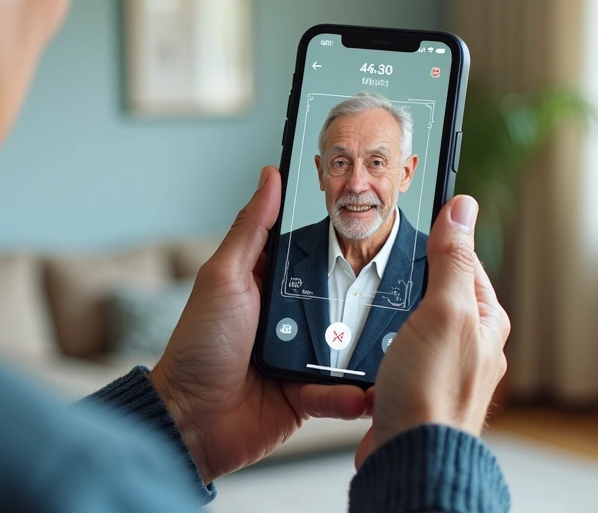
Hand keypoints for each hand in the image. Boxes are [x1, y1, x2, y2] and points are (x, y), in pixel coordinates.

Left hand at [148, 166, 369, 482]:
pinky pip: (341, 393)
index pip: (312, 254)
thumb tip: (270, 176)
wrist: (191, 421)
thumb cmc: (198, 346)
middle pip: (340, 299)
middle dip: (368, 297)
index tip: (376, 222)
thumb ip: (252, 229)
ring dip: (368, 350)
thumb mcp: (225, 277)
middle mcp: (287, 319)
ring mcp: (300, 358)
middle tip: (406, 287)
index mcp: (267, 284)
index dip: (341, 240)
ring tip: (398, 344)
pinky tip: (366, 392)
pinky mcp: (307, 396)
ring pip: (348, 347)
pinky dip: (353, 395)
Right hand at [354, 196, 509, 468]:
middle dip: (405, 280)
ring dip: (384, 315)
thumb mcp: (445, 310)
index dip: (437, 241)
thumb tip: (463, 208)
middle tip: (380, 266)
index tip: (411, 224)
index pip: (463, 262)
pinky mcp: (409, 387)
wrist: (409, 454)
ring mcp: (437, 367)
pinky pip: (389, 352)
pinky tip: (359, 344)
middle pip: (432, 291)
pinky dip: (372, 345)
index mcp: (484, 321)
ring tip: (366, 306)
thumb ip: (452, 260)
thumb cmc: (433, 392)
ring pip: (407, 322)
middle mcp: (466, 344)